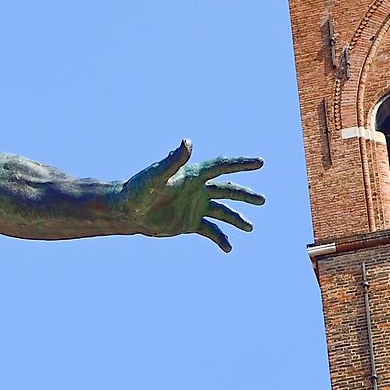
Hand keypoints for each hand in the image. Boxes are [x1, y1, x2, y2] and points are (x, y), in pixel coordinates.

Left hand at [116, 141, 264, 249]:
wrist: (126, 210)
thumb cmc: (138, 190)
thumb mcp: (156, 176)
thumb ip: (173, 160)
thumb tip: (188, 141)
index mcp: (193, 175)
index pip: (222, 166)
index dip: (241, 164)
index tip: (260, 162)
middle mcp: (197, 189)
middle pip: (227, 190)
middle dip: (245, 195)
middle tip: (263, 200)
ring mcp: (194, 206)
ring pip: (222, 211)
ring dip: (237, 219)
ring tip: (250, 228)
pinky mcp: (189, 223)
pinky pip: (210, 231)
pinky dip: (220, 239)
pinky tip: (228, 248)